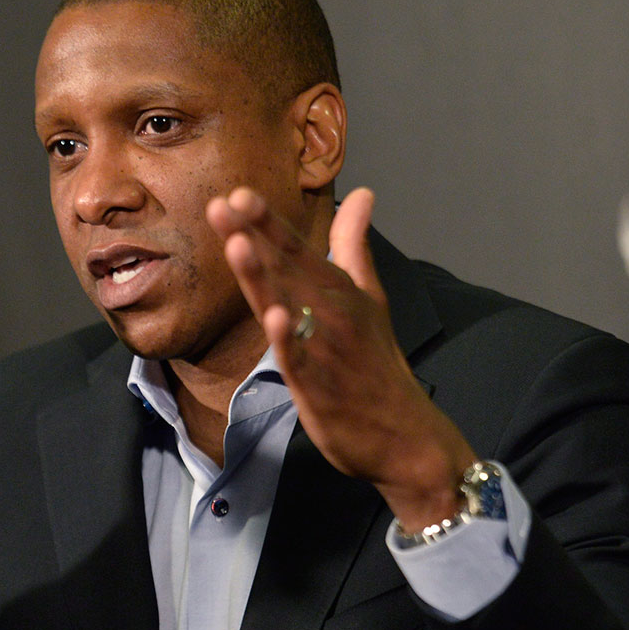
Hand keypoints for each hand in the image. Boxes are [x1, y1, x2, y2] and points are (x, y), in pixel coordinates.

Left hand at [206, 187, 475, 528]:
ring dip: (261, 276)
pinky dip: (287, 339)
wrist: (406, 436)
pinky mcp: (319, 385)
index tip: (237, 193)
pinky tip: (274, 317)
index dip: (266, 221)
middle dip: (252, 237)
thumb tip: (362, 195)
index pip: (295, 247)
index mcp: (338, 289)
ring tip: (237, 243)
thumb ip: (354, 246)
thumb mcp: (370, 298)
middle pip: (283, 269)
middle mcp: (331, 312)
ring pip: (286, 306)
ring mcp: (325, 348)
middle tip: (222, 205)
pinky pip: (298, 358)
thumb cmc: (378, 363)